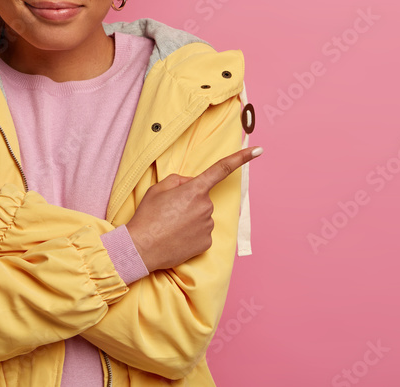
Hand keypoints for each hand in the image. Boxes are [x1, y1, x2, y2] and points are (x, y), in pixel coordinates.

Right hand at [126, 145, 262, 272]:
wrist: (141, 249)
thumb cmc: (147, 217)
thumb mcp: (157, 189)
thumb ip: (178, 181)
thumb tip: (191, 184)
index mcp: (194, 189)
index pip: (221, 169)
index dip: (241, 158)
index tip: (258, 150)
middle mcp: (206, 206)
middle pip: (202, 198)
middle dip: (190, 201)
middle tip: (168, 211)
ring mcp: (208, 226)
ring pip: (202, 216)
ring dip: (190, 218)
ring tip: (169, 226)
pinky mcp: (206, 243)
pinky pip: (202, 232)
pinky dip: (191, 233)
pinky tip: (176, 237)